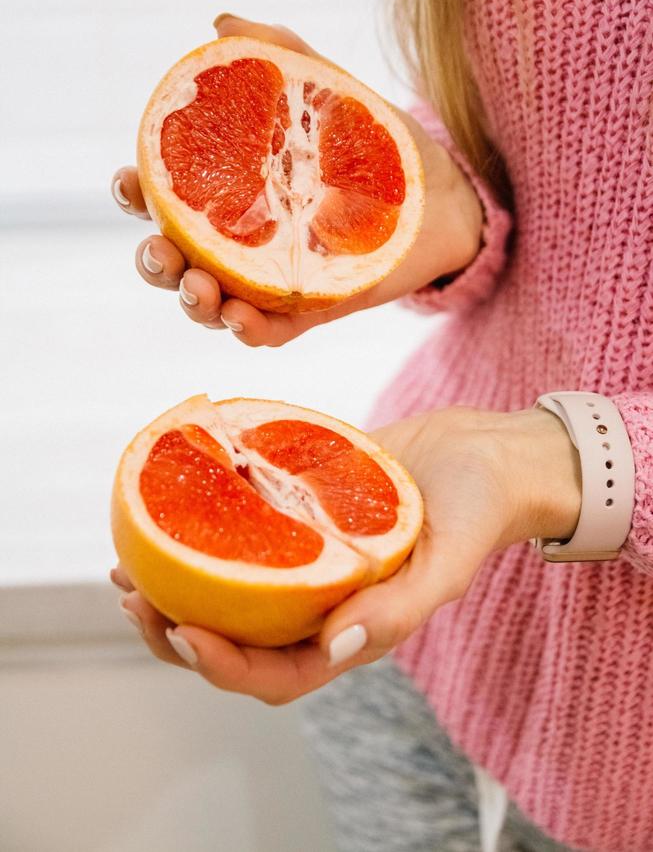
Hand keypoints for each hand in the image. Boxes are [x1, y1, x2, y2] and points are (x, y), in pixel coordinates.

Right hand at [111, 13, 482, 345]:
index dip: (134, 194)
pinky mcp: (312, 308)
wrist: (443, 191)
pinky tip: (240, 317)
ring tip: (199, 289)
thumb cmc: (372, 140)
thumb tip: (222, 24)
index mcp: (229, 192)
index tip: (128, 179)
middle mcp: (241, 241)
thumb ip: (280, 53)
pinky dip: (248, 330)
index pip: (166, 197)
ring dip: (193, 303)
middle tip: (161, 251)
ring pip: (211, 303)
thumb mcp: (325, 89)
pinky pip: (269, 332)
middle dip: (155, 262)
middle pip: (175, 260)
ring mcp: (272, 279)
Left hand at [111, 405, 579, 703]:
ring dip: (178, 584)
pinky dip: (206, 528)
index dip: (223, 666)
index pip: (278, 673)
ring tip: (129, 564)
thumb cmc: (481, 510)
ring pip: (232, 589)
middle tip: (133, 597)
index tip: (179, 630)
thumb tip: (337, 647)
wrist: (489, 452)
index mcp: (355, 630)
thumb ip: (399, 611)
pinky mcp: (305, 513)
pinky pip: (248, 532)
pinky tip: (173, 502)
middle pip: (239, 640)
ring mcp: (310, 558)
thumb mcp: (449, 564)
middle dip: (177, 632)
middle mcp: (323, 602)